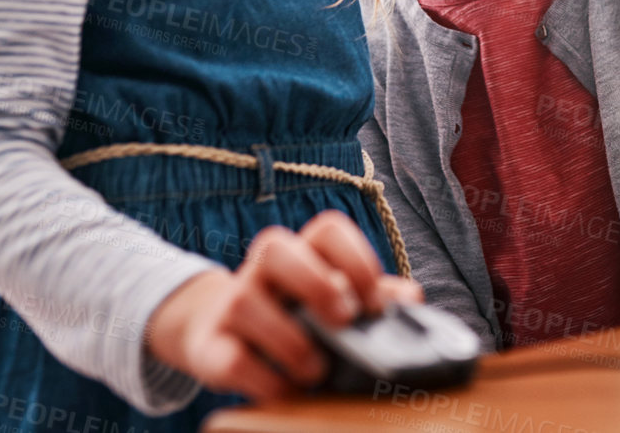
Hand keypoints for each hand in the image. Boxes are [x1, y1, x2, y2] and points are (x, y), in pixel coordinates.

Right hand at [144, 210, 423, 401]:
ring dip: (288, 340)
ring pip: (245, 302)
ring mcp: (231, 304)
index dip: (356, 258)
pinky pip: (231, 358)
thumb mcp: (335, 302)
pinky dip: (264, 379)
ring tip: (317, 370)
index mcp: (301, 251)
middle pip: (273, 247)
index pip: (327, 228)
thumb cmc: (296, 316)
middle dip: (315, 283)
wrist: (224, 338)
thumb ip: (374, 298)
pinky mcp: (209, 346)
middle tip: (343, 321)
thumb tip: (410, 298)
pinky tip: (287, 390)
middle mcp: (261, 269)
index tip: (375, 303)